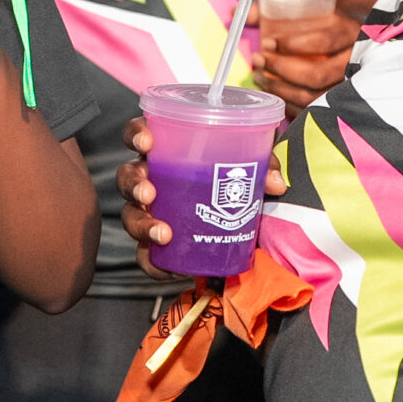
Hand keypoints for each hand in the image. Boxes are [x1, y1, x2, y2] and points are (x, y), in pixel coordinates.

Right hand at [116, 117, 287, 277]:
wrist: (241, 231)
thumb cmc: (234, 187)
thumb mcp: (252, 170)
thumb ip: (264, 168)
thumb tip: (275, 183)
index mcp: (166, 154)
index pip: (140, 136)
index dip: (135, 134)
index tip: (146, 141)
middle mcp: (152, 181)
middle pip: (127, 176)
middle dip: (133, 183)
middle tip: (149, 192)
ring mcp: (152, 214)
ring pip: (130, 216)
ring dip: (141, 223)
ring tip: (162, 233)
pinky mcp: (158, 247)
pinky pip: (146, 257)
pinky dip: (154, 263)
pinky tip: (169, 267)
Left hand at [256, 12, 359, 112]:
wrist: (347, 44)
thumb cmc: (323, 26)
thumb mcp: (307, 11)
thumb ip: (272, 10)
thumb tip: (239, 11)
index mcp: (350, 33)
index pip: (324, 41)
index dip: (292, 44)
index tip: (267, 43)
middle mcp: (354, 61)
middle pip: (318, 74)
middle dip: (281, 69)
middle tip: (258, 60)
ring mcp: (349, 85)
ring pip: (314, 97)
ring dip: (280, 89)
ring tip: (259, 76)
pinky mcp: (340, 102)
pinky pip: (313, 110)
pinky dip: (289, 103)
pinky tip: (273, 92)